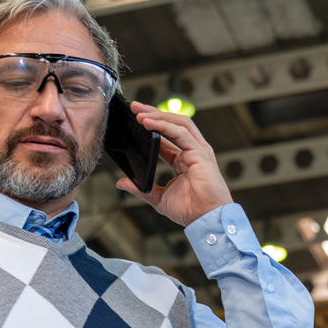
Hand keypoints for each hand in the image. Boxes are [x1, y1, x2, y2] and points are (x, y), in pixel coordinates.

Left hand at [116, 100, 233, 226]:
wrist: (206, 221)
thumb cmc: (189, 210)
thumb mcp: (158, 198)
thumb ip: (141, 188)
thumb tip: (121, 183)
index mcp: (183, 160)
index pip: (165, 136)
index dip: (150, 126)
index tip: (132, 120)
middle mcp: (192, 151)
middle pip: (173, 123)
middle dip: (153, 113)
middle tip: (133, 107)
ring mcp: (198, 150)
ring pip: (178, 123)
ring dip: (157, 115)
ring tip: (138, 112)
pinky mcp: (200, 153)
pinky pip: (180, 133)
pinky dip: (163, 125)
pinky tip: (148, 122)